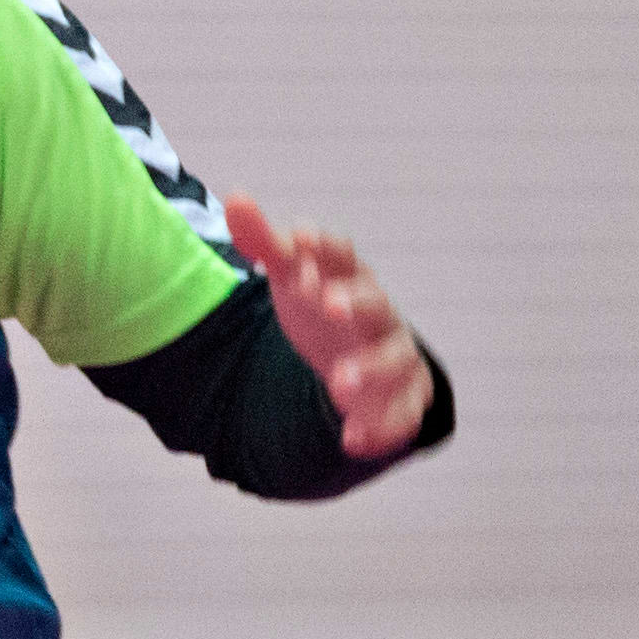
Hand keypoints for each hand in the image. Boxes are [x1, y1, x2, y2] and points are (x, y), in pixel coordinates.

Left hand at [225, 194, 431, 459]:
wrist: (353, 355)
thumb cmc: (319, 305)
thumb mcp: (290, 276)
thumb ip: (265, 242)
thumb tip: (237, 198)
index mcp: (349, 278)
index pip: (342, 256)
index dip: (323, 247)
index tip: (299, 240)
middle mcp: (378, 315)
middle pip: (374, 303)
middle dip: (354, 301)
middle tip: (326, 302)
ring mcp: (393, 356)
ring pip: (394, 359)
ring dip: (370, 368)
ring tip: (339, 382)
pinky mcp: (401, 399)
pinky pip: (400, 416)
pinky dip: (381, 429)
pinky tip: (352, 440)